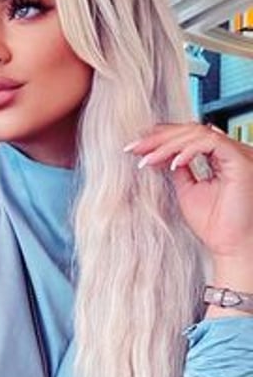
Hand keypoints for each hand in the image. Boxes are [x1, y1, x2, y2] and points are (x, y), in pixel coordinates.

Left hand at [125, 123, 252, 292]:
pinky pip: (210, 143)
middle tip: (136, 148)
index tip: (139, 146)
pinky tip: (172, 163)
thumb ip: (179, 168)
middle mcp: (232, 152)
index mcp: (221, 157)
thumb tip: (162, 153)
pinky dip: (187, 150)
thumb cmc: (215, 224)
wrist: (231, 246)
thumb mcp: (187, 190)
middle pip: (191, 130)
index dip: (163, 137)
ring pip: (197, 133)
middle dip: (159, 138)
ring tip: (148, 159)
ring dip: (167, 145)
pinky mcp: (241, 160)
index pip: (190, 135)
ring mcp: (238, 154)